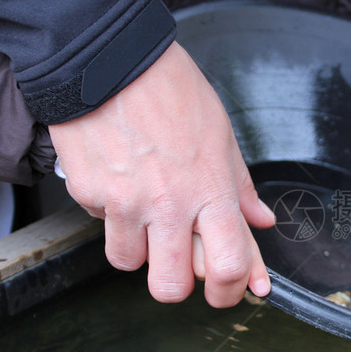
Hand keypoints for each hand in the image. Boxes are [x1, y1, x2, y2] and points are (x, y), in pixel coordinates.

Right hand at [49, 42, 275, 306]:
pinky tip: (121, 183)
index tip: (235, 292)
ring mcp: (125, 203)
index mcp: (211, 190)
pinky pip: (102, 226)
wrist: (109, 59)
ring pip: (129, 264)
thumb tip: (260, 222)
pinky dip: (112, 216)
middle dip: (179, 286)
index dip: (233, 291)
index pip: (229, 264)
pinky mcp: (90, 195)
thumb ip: (240, 188)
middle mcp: (168, 205)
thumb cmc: (171, 90)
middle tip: (183, 268)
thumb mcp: (221, 135)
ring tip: (146, 215)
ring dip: (140, 250)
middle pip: (171, 287)